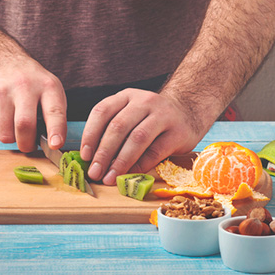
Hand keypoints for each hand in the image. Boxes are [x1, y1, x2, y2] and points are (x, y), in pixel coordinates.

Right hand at [0, 56, 66, 152]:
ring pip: (6, 134)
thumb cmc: (30, 82)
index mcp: (47, 86)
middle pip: (24, 125)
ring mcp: (2, 93)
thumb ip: (54, 114)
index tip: (55, 145)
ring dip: (12, 139)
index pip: (54, 111)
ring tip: (15, 128)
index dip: (55, 130)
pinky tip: (3, 118)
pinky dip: (0, 132)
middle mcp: (24, 87)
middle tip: (29, 145)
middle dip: (27, 144)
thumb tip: (53, 145)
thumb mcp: (49, 88)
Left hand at [79, 89, 204, 184]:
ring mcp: (163, 115)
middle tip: (95, 172)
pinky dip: (141, 165)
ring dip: (121, 161)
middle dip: (103, 153)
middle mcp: (144, 101)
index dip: (90, 134)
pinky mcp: (178, 132)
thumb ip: (114, 129)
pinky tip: (130, 174)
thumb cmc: (151, 117)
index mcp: (126, 96)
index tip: (85, 156)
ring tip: (110, 178)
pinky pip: (156, 151)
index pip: (102, 111)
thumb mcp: (131, 113)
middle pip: (118, 126)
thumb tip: (93, 159)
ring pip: (137, 138)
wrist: (189, 109)